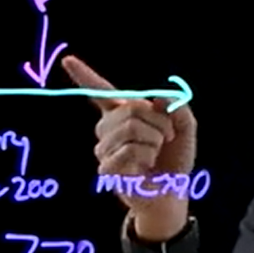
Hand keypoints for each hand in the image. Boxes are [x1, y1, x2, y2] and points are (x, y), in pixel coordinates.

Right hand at [61, 55, 196, 234]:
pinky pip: (129, 150)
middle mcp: (108, 131)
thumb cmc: (175, 160)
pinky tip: (144, 166)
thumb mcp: (186, 129)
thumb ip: (179, 108)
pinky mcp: (107, 169)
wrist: (174, 193)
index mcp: (123, 116)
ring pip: (130, 127)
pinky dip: (147, 155)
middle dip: (159, 120)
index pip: (101, 93)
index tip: (67, 59)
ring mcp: (104, 150)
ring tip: (156, 152)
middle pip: (130, 107)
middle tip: (168, 136)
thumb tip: (159, 97)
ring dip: (155, 138)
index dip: (84, 76)